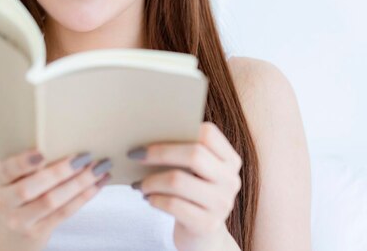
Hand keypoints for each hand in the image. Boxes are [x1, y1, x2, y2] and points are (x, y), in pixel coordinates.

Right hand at [0, 149, 111, 250]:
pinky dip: (84, 196)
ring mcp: (20, 220)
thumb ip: (30, 163)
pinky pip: (64, 212)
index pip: (7, 170)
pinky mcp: (38, 232)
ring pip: (52, 201)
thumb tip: (68, 138)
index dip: (24, 162)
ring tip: (100, 167)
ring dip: (80, 182)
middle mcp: (5, 201)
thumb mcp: (11, 179)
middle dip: (60, 171)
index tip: (42, 152)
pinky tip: (99, 183)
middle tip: (85, 156)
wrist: (6, 236)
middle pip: (30, 188)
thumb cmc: (16, 196)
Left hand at [127, 122, 242, 250]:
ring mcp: (222, 204)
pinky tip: (148, 198)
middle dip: (159, 153)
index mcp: (230, 160)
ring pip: (178, 180)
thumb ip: (183, 153)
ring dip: (152, 180)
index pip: (209, 133)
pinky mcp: (207, 224)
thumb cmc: (192, 196)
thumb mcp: (195, 174)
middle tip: (135, 155)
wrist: (203, 237)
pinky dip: (155, 199)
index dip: (178, 130)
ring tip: (139, 184)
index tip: (150, 135)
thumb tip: (147, 136)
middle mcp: (231, 180)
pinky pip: (173, 204)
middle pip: (194, 155)